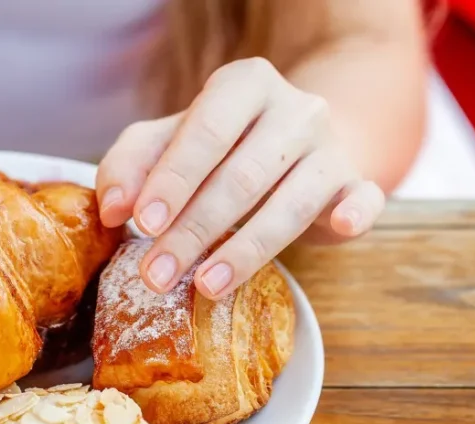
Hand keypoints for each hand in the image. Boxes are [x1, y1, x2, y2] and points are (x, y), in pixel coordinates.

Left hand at [96, 57, 384, 298]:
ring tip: (205, 286)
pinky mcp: (356, 184)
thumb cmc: (216, 149)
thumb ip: (129, 167)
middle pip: (242, 176)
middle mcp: (294, 109)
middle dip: (194, 231)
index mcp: (243, 85)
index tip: (142, 223)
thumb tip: (110, 209)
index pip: (207, 132)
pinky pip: (364, 198)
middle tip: (157, 274)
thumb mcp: (165, 144)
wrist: (293, 147)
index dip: (174, 180)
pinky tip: (339, 225)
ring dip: (245, 249)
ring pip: (290, 202)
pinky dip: (354, 212)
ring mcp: (331, 147)